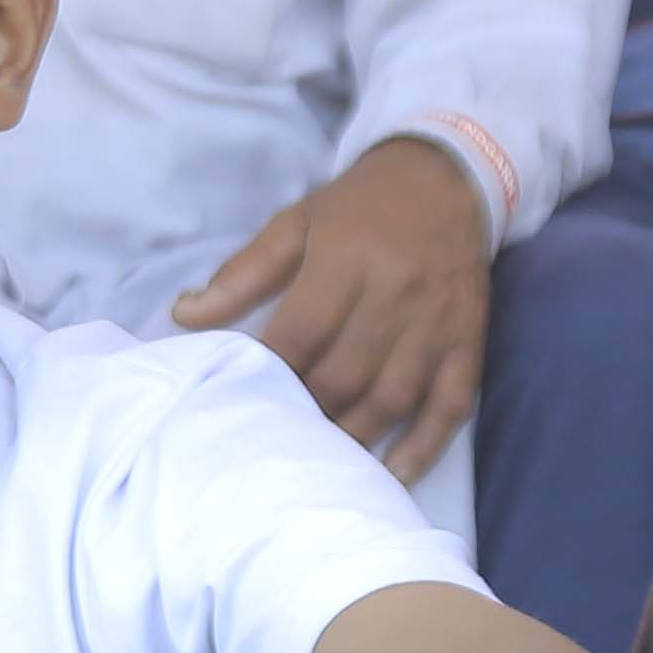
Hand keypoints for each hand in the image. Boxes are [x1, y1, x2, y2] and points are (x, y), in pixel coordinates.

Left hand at [170, 135, 488, 472]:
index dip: (268, 374)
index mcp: (348, 258)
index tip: (240, 401)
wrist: (446, 177)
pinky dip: (424, 446)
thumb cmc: (360, 206)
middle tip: (274, 442)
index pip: (300, 334)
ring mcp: (437, 323)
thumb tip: (184, 315)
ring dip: (354, 439)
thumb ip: (242, 273)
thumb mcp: (296, 222)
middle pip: (344, 374)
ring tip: (319, 465)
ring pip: (392, 397)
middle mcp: (396, 293)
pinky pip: (450, 404)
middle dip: (306, 414)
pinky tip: (392, 476)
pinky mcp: (468, 341)